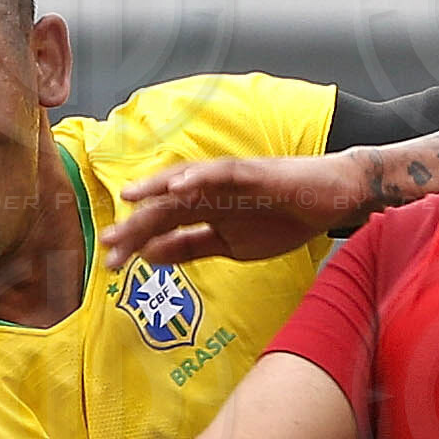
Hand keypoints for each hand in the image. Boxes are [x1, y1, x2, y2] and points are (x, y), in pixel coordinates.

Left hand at [100, 150, 376, 268]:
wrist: (330, 202)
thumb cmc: (285, 219)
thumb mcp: (231, 246)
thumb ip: (192, 247)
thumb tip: (150, 255)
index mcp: (205, 212)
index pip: (162, 227)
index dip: (136, 243)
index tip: (111, 265)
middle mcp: (210, 193)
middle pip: (166, 207)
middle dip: (136, 225)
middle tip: (107, 245)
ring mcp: (230, 182)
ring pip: (186, 184)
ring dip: (157, 191)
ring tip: (129, 200)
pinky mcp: (253, 173)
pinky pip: (222, 174)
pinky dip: (199, 178)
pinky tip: (177, 187)